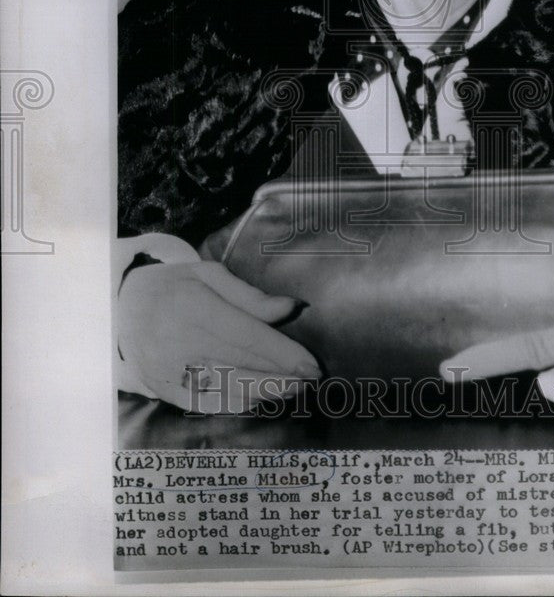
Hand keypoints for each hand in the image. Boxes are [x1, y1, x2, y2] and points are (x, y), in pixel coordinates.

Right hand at [118, 259, 320, 413]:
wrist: (116, 309)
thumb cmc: (172, 287)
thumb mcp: (208, 275)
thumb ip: (250, 296)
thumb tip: (292, 308)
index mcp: (193, 306)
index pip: (248, 336)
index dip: (283, 354)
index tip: (311, 364)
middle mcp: (180, 341)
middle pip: (242, 364)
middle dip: (281, 375)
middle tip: (312, 380)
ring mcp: (169, 370)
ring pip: (227, 388)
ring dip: (265, 392)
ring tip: (293, 389)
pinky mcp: (163, 390)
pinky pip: (207, 403)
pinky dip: (237, 404)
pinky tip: (260, 399)